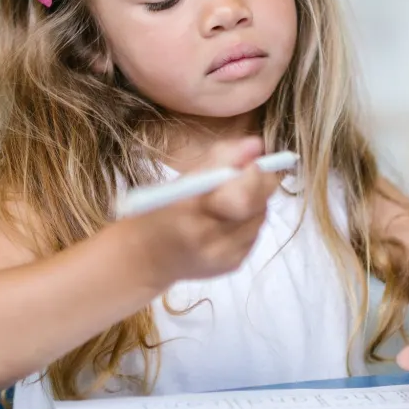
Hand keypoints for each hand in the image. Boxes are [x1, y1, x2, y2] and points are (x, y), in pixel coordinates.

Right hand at [134, 137, 281, 283]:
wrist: (147, 257)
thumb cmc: (161, 210)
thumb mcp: (182, 179)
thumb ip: (220, 159)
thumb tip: (257, 144)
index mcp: (192, 212)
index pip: (243, 195)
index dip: (252, 174)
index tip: (247, 162)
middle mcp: (211, 239)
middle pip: (258, 205)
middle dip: (257, 185)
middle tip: (243, 176)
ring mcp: (225, 256)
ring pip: (260, 217)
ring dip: (253, 204)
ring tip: (229, 199)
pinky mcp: (234, 264)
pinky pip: (255, 233)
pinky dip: (247, 221)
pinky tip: (227, 219)